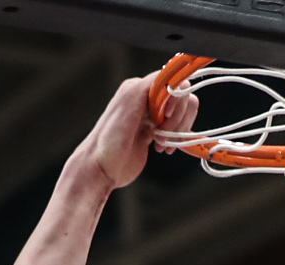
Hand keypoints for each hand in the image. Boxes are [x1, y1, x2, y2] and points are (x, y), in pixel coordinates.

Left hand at [82, 76, 197, 192]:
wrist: (102, 169)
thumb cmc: (108, 141)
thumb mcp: (129, 104)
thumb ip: (150, 86)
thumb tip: (174, 76)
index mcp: (138, 87)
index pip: (173, 81)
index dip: (175, 98)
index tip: (165, 115)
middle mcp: (146, 99)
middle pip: (182, 98)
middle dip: (177, 118)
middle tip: (162, 133)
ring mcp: (152, 117)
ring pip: (182, 114)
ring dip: (178, 131)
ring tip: (162, 144)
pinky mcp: (155, 133)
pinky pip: (177, 130)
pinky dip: (176, 140)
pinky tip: (162, 149)